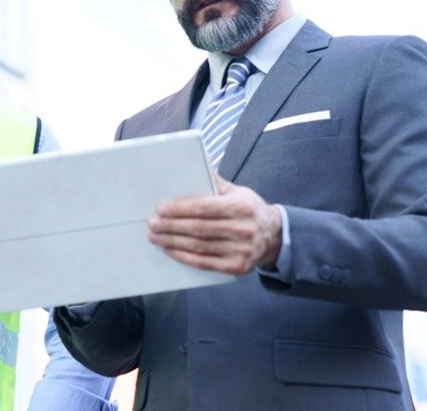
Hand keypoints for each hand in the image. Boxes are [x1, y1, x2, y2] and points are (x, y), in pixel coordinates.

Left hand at [147, 175, 281, 273]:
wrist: (274, 236)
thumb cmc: (250, 209)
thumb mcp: (238, 192)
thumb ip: (216, 181)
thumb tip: (199, 159)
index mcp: (241, 207)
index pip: (203, 208)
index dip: (179, 209)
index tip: (160, 209)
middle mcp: (242, 229)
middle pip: (198, 228)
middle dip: (171, 226)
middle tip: (152, 224)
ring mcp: (241, 250)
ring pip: (199, 246)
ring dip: (173, 242)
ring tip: (155, 237)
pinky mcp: (237, 267)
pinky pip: (205, 263)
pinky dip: (184, 257)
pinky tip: (170, 250)